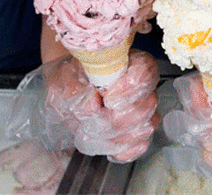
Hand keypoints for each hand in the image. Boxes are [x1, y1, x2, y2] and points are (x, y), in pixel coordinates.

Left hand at [43, 50, 160, 162]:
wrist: (69, 87)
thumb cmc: (71, 77)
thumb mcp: (64, 78)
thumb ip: (76, 89)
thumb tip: (93, 107)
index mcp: (131, 63)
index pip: (146, 72)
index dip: (130, 88)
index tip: (107, 98)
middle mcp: (143, 86)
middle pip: (148, 105)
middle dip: (119, 119)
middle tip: (95, 118)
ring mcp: (143, 109)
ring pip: (146, 126)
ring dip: (117, 135)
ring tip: (94, 130)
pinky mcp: (136, 130)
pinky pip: (140, 144)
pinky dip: (123, 149)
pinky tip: (106, 142)